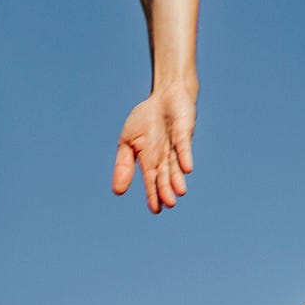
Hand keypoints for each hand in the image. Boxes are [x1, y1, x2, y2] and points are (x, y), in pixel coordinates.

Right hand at [112, 85, 196, 213]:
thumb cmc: (147, 119)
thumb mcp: (128, 141)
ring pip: (176, 164)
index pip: (152, 180)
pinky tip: (187, 169)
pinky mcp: (184, 131)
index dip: (154, 194)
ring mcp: (175, 144)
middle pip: (165, 175)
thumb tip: (118, 192)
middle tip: (169, 204)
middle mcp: (165, 155)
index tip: (156, 210)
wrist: (166, 94)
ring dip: (177, 178)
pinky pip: (183, 144)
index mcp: (150, 160)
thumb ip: (124, 165)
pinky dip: (184, 156)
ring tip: (179, 192)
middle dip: (166, 189)